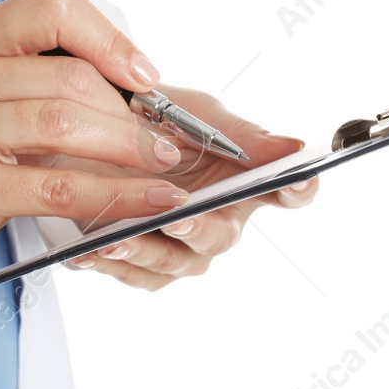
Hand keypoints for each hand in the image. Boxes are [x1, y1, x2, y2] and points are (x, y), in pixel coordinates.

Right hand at [0, 0, 190, 306]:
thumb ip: (50, 81)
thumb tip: (138, 84)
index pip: (50, 10)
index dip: (106, 37)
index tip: (142, 75)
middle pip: (67, 75)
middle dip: (130, 110)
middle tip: (165, 136)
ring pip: (64, 125)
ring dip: (129, 147)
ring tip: (164, 163)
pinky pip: (57, 187)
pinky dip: (116, 194)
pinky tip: (148, 200)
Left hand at [65, 86, 318, 290]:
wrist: (95, 125)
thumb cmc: (158, 118)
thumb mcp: (198, 114)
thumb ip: (241, 135)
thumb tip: (293, 147)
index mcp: (243, 182)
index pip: (288, 191)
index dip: (297, 189)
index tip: (297, 181)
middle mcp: (218, 219)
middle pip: (221, 236)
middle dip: (198, 228)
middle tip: (178, 217)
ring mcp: (181, 245)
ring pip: (175, 261)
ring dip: (146, 250)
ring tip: (118, 237)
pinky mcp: (141, 260)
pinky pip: (134, 274)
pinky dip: (112, 262)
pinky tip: (90, 251)